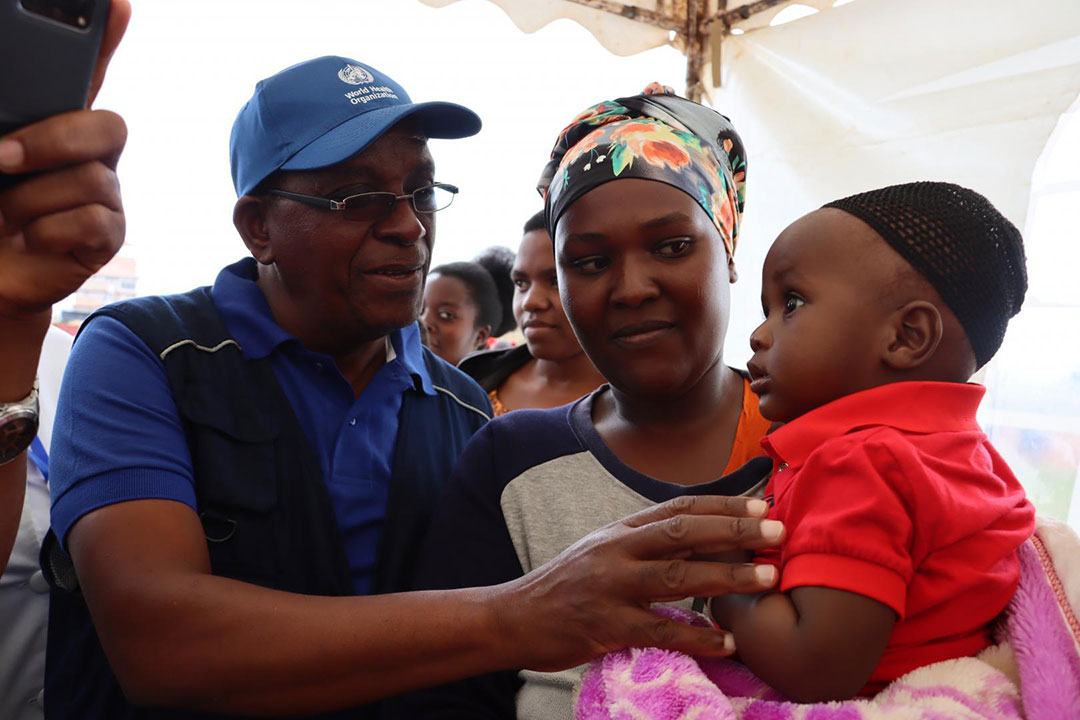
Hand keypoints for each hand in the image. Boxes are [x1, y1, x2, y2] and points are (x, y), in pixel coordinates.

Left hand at [0, 0, 130, 323]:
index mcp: (47, 122)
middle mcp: (85, 154)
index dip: (104, 38)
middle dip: (52, 141)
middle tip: (1, 161)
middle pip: (107, 126)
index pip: (85, 72)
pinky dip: (48, 231)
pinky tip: (29, 239)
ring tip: (7, 218)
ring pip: (91, 179)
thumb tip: (5, 141)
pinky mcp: (109, 236)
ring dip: (31, 202)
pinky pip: (93, 220)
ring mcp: (102, 194)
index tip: (115, 3)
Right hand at [498, 495, 783, 671]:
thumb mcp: (604, 551)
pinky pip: (660, 630)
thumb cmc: (567, 585)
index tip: (762, 506)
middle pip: (685, 533)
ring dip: (728, 578)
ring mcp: (611, 587)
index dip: (723, 506)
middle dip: (735, 532)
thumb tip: (702, 538)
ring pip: (678, 577)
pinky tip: (727, 643)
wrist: (514, 616)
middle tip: (778, 533)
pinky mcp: (606, 625)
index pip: (680, 508)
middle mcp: (618, 550)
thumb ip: (647, 543)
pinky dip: (698, 637)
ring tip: (768, 580)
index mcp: (621, 530)